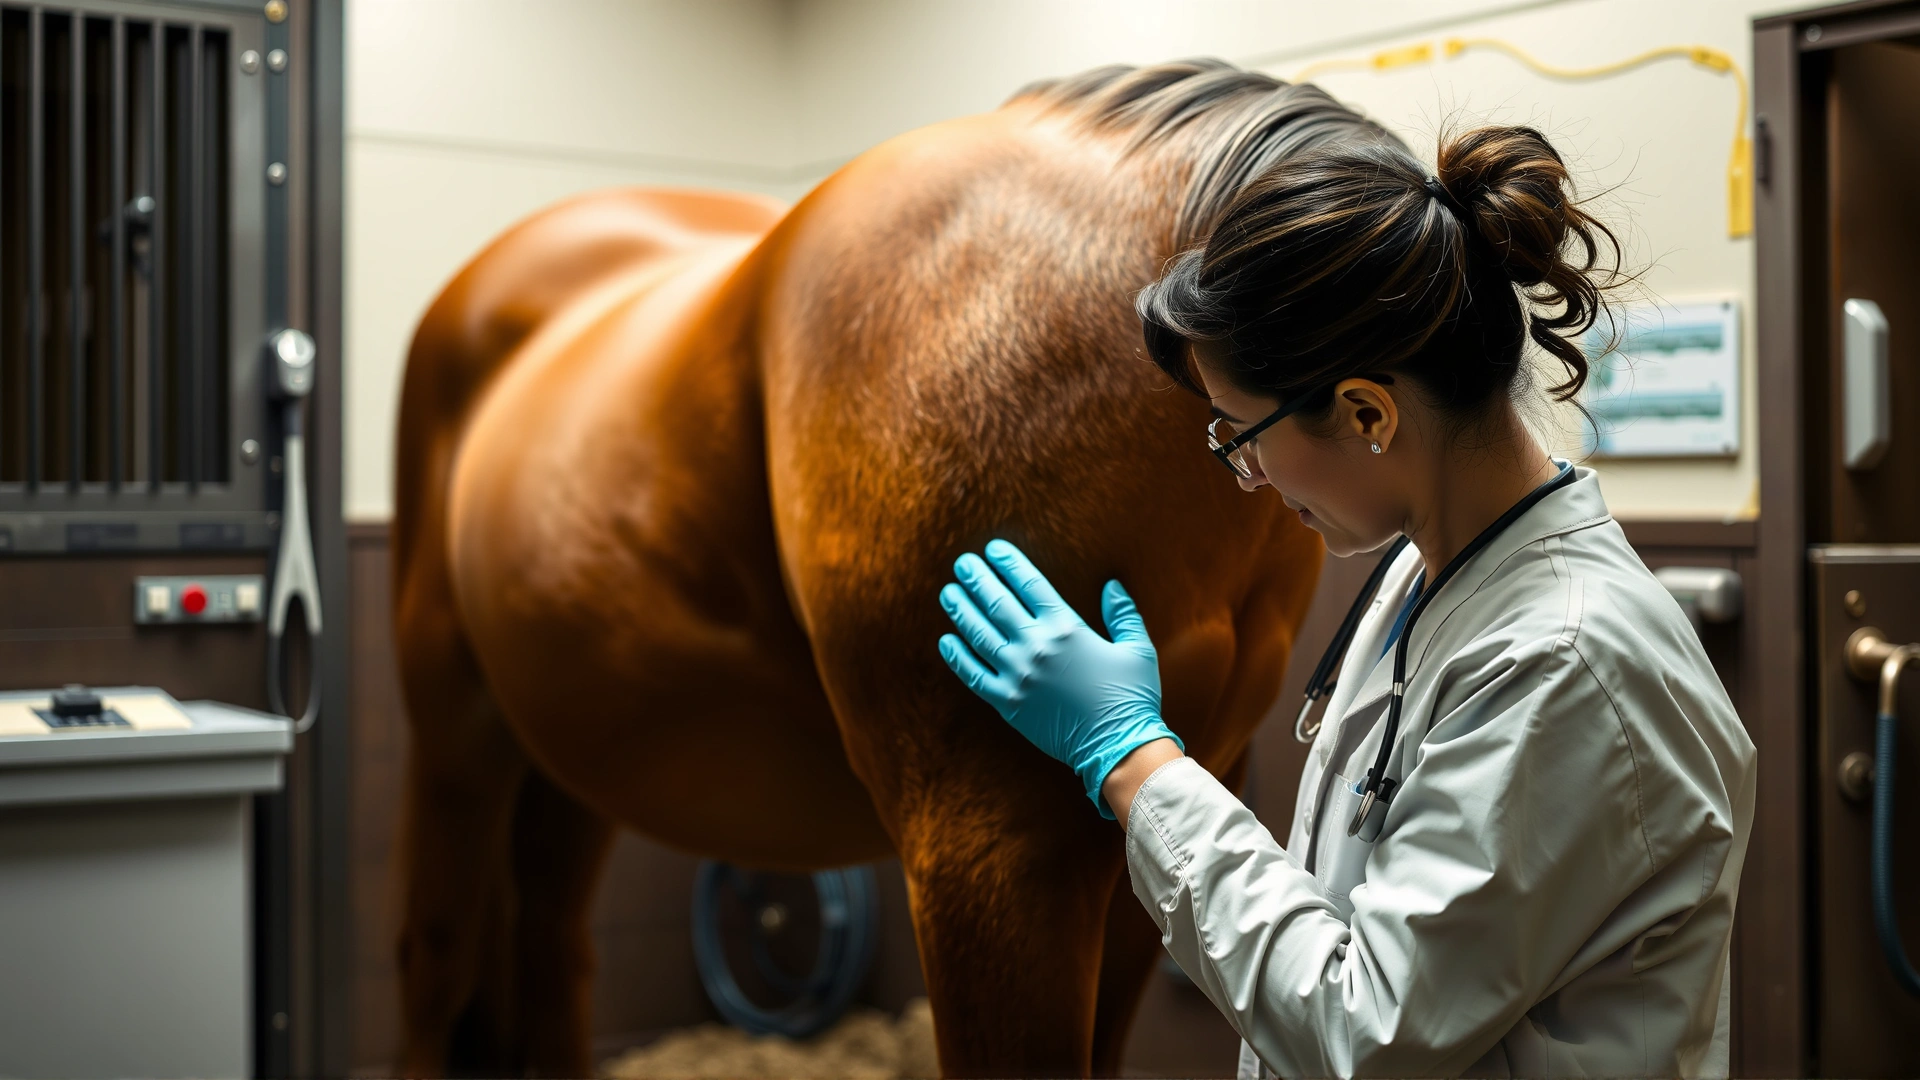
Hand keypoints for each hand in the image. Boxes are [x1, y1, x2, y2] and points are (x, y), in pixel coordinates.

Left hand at [937, 539, 1182, 817]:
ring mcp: (1018, 674)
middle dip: (977, 579)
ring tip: (948, 592)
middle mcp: (1036, 646)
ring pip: (979, 634)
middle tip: (962, 563)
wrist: (1118, 747)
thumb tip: (1112, 585)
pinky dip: (957, 657)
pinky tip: (946, 641)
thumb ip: (1123, 613)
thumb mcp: (1137, 649)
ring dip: (961, 610)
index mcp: (1066, 628)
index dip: (1009, 563)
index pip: (1029, 584)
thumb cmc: (1132, 697)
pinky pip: (973, 675)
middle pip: (997, 603)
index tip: (993, 549)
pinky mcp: (1007, 702)